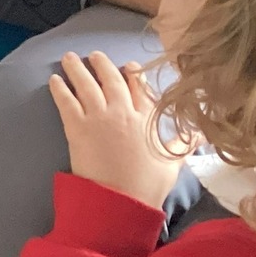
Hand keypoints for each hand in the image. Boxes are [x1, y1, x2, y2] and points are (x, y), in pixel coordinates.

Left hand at [50, 51, 185, 210]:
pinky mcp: (76, 127)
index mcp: (146, 119)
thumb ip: (183, 144)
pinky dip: (59, 88)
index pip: (140, 87)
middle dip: (102, 64)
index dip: (133, 73)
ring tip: (69, 58)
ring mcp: (98, 117)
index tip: (128, 65)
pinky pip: (66, 101)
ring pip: (86, 84)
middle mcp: (122, 112)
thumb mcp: (172, 163)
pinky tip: (54, 80)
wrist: (121, 201)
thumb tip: (200, 134)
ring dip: (76, 68)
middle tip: (94, 55)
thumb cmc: (148, 185)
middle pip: (112, 80)